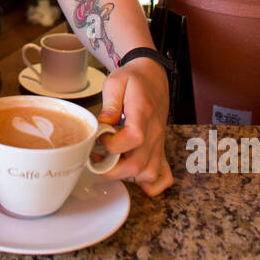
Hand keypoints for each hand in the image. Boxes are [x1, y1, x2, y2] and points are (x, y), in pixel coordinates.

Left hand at [97, 59, 173, 195]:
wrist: (154, 76)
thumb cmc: (134, 79)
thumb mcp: (116, 82)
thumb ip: (109, 104)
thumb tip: (102, 124)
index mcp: (143, 113)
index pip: (133, 138)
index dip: (112, 144)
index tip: (100, 138)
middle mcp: (154, 132)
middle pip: (137, 164)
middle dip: (111, 169)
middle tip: (96, 158)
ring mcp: (159, 142)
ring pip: (148, 174)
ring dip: (126, 176)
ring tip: (111, 163)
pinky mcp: (160, 148)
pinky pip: (163, 176)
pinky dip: (149, 183)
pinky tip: (133, 174)